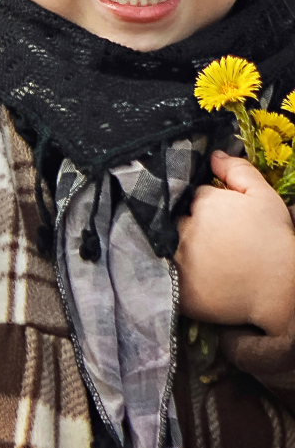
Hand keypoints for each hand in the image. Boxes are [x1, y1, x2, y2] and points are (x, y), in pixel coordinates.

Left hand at [175, 151, 294, 335]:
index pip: (192, 196)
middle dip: (187, 224)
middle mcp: (185, 229)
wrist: (281, 291)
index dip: (203, 204)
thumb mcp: (263, 197)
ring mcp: (179, 260)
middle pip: (176, 219)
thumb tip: (213, 155)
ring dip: (176, 247)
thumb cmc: (275, 241)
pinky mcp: (178, 289)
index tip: (216, 216)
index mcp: (203, 203)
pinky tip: (190, 276)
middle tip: (209, 238)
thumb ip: (238, 171)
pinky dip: (171, 275)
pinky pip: (165, 277)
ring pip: (168, 246)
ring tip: (200, 257)